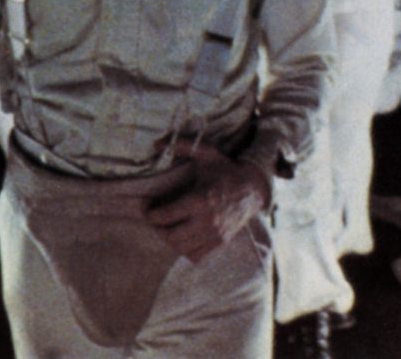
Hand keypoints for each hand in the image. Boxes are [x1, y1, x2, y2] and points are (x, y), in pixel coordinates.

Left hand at [144, 141, 269, 263]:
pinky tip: (182, 236)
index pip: (166, 215)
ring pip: (181, 248)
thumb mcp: (206, 153)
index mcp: (200, 199)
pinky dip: (184, 249)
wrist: (253, 189)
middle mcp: (207, 221)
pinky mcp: (220, 242)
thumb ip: (183, 145)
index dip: (151, 214)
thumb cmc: (226, 170)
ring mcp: (215, 234)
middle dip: (157, 228)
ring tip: (166, 227)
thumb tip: (157, 143)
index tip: (147, 208)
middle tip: (154, 219)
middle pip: (171, 236)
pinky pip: (195, 255)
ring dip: (169, 239)